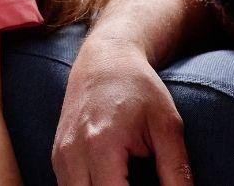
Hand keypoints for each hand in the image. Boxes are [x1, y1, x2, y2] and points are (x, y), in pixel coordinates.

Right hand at [52, 38, 191, 185]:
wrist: (104, 61)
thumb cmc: (139, 88)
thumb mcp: (168, 126)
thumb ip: (176, 170)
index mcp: (101, 145)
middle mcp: (73, 153)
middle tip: (139, 182)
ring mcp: (60, 157)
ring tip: (127, 180)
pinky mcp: (57, 158)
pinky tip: (113, 180)